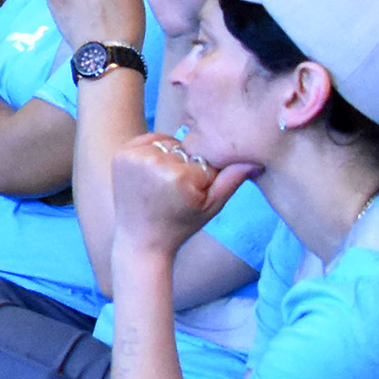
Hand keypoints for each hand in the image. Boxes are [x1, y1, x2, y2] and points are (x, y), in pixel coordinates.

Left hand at [110, 131, 252, 265]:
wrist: (141, 238)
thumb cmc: (181, 225)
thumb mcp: (212, 206)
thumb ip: (233, 180)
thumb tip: (255, 159)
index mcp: (180, 176)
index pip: (207, 159)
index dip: (206, 176)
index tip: (195, 193)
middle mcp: (155, 162)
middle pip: (187, 149)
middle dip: (188, 165)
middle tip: (177, 191)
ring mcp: (135, 157)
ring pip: (170, 143)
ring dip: (172, 157)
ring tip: (164, 184)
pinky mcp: (122, 154)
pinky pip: (150, 140)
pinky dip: (155, 151)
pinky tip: (153, 173)